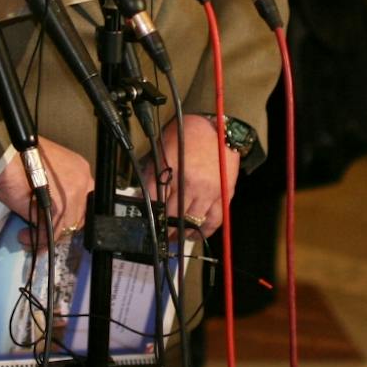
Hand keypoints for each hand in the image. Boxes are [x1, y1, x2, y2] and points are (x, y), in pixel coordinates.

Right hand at [0, 138, 92, 248]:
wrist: (4, 157)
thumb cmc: (16, 161)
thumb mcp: (43, 173)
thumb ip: (54, 190)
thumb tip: (50, 211)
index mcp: (79, 169)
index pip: (84, 201)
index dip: (70, 215)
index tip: (56, 223)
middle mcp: (82, 180)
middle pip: (78, 216)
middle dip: (59, 230)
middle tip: (41, 234)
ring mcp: (74, 195)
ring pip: (66, 226)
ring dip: (46, 236)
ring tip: (26, 237)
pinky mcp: (60, 208)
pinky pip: (52, 231)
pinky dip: (39, 239)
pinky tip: (24, 236)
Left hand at [148, 114, 237, 237]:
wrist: (219, 129)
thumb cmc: (188, 137)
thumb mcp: (163, 150)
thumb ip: (152, 174)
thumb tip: (141, 197)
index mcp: (174, 173)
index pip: (156, 202)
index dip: (150, 215)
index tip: (146, 223)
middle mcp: (192, 186)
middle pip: (173, 216)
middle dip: (164, 228)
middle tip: (159, 235)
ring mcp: (209, 192)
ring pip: (192, 222)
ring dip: (181, 232)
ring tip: (175, 237)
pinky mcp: (224, 195)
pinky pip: (214, 220)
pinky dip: (204, 231)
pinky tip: (195, 234)